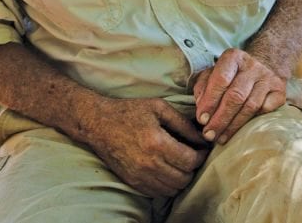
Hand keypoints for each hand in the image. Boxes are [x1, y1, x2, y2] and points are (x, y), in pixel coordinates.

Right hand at [81, 97, 208, 197]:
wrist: (99, 124)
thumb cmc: (130, 112)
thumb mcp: (159, 108)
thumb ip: (183, 124)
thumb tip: (203, 138)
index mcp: (157, 143)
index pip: (190, 160)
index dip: (201, 156)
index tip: (203, 148)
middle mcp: (149, 163)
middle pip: (184, 178)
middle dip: (193, 168)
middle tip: (193, 155)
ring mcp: (140, 176)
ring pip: (173, 189)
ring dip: (181, 178)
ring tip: (180, 163)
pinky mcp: (133, 182)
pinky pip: (158, 192)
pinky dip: (168, 185)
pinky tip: (167, 170)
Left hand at [192, 48, 286, 144]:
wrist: (265, 64)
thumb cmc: (232, 73)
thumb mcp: (214, 73)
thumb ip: (203, 87)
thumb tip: (202, 110)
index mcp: (233, 57)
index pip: (221, 79)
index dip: (210, 101)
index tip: (202, 119)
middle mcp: (252, 66)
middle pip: (236, 96)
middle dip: (220, 119)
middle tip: (209, 134)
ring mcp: (268, 78)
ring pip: (250, 106)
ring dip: (233, 126)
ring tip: (220, 138)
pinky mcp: (280, 92)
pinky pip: (265, 111)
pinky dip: (251, 122)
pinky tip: (240, 132)